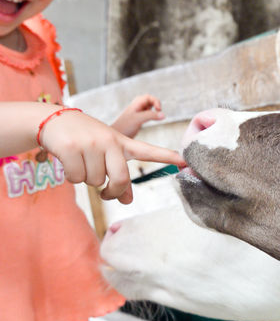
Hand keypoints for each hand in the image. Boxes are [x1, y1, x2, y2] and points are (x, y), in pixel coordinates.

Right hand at [39, 108, 185, 204]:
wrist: (54, 120)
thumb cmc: (86, 140)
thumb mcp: (106, 154)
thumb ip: (119, 176)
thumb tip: (128, 201)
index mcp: (122, 143)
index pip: (148, 151)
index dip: (166, 156)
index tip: (184, 161)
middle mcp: (109, 141)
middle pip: (120, 179)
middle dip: (113, 192)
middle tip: (106, 194)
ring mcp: (90, 143)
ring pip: (94, 181)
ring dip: (86, 179)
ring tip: (81, 161)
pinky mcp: (71, 147)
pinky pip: (76, 178)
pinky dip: (71, 176)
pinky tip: (68, 160)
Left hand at [111, 94, 165, 137]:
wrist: (117, 135)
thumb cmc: (124, 127)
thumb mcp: (138, 119)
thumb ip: (150, 116)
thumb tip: (163, 114)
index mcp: (135, 103)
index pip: (149, 97)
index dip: (156, 101)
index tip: (159, 110)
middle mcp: (137, 106)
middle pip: (150, 101)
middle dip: (156, 105)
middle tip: (159, 112)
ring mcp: (138, 113)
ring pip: (149, 107)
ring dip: (154, 111)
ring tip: (156, 117)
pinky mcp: (139, 119)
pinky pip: (148, 114)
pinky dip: (152, 116)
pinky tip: (152, 120)